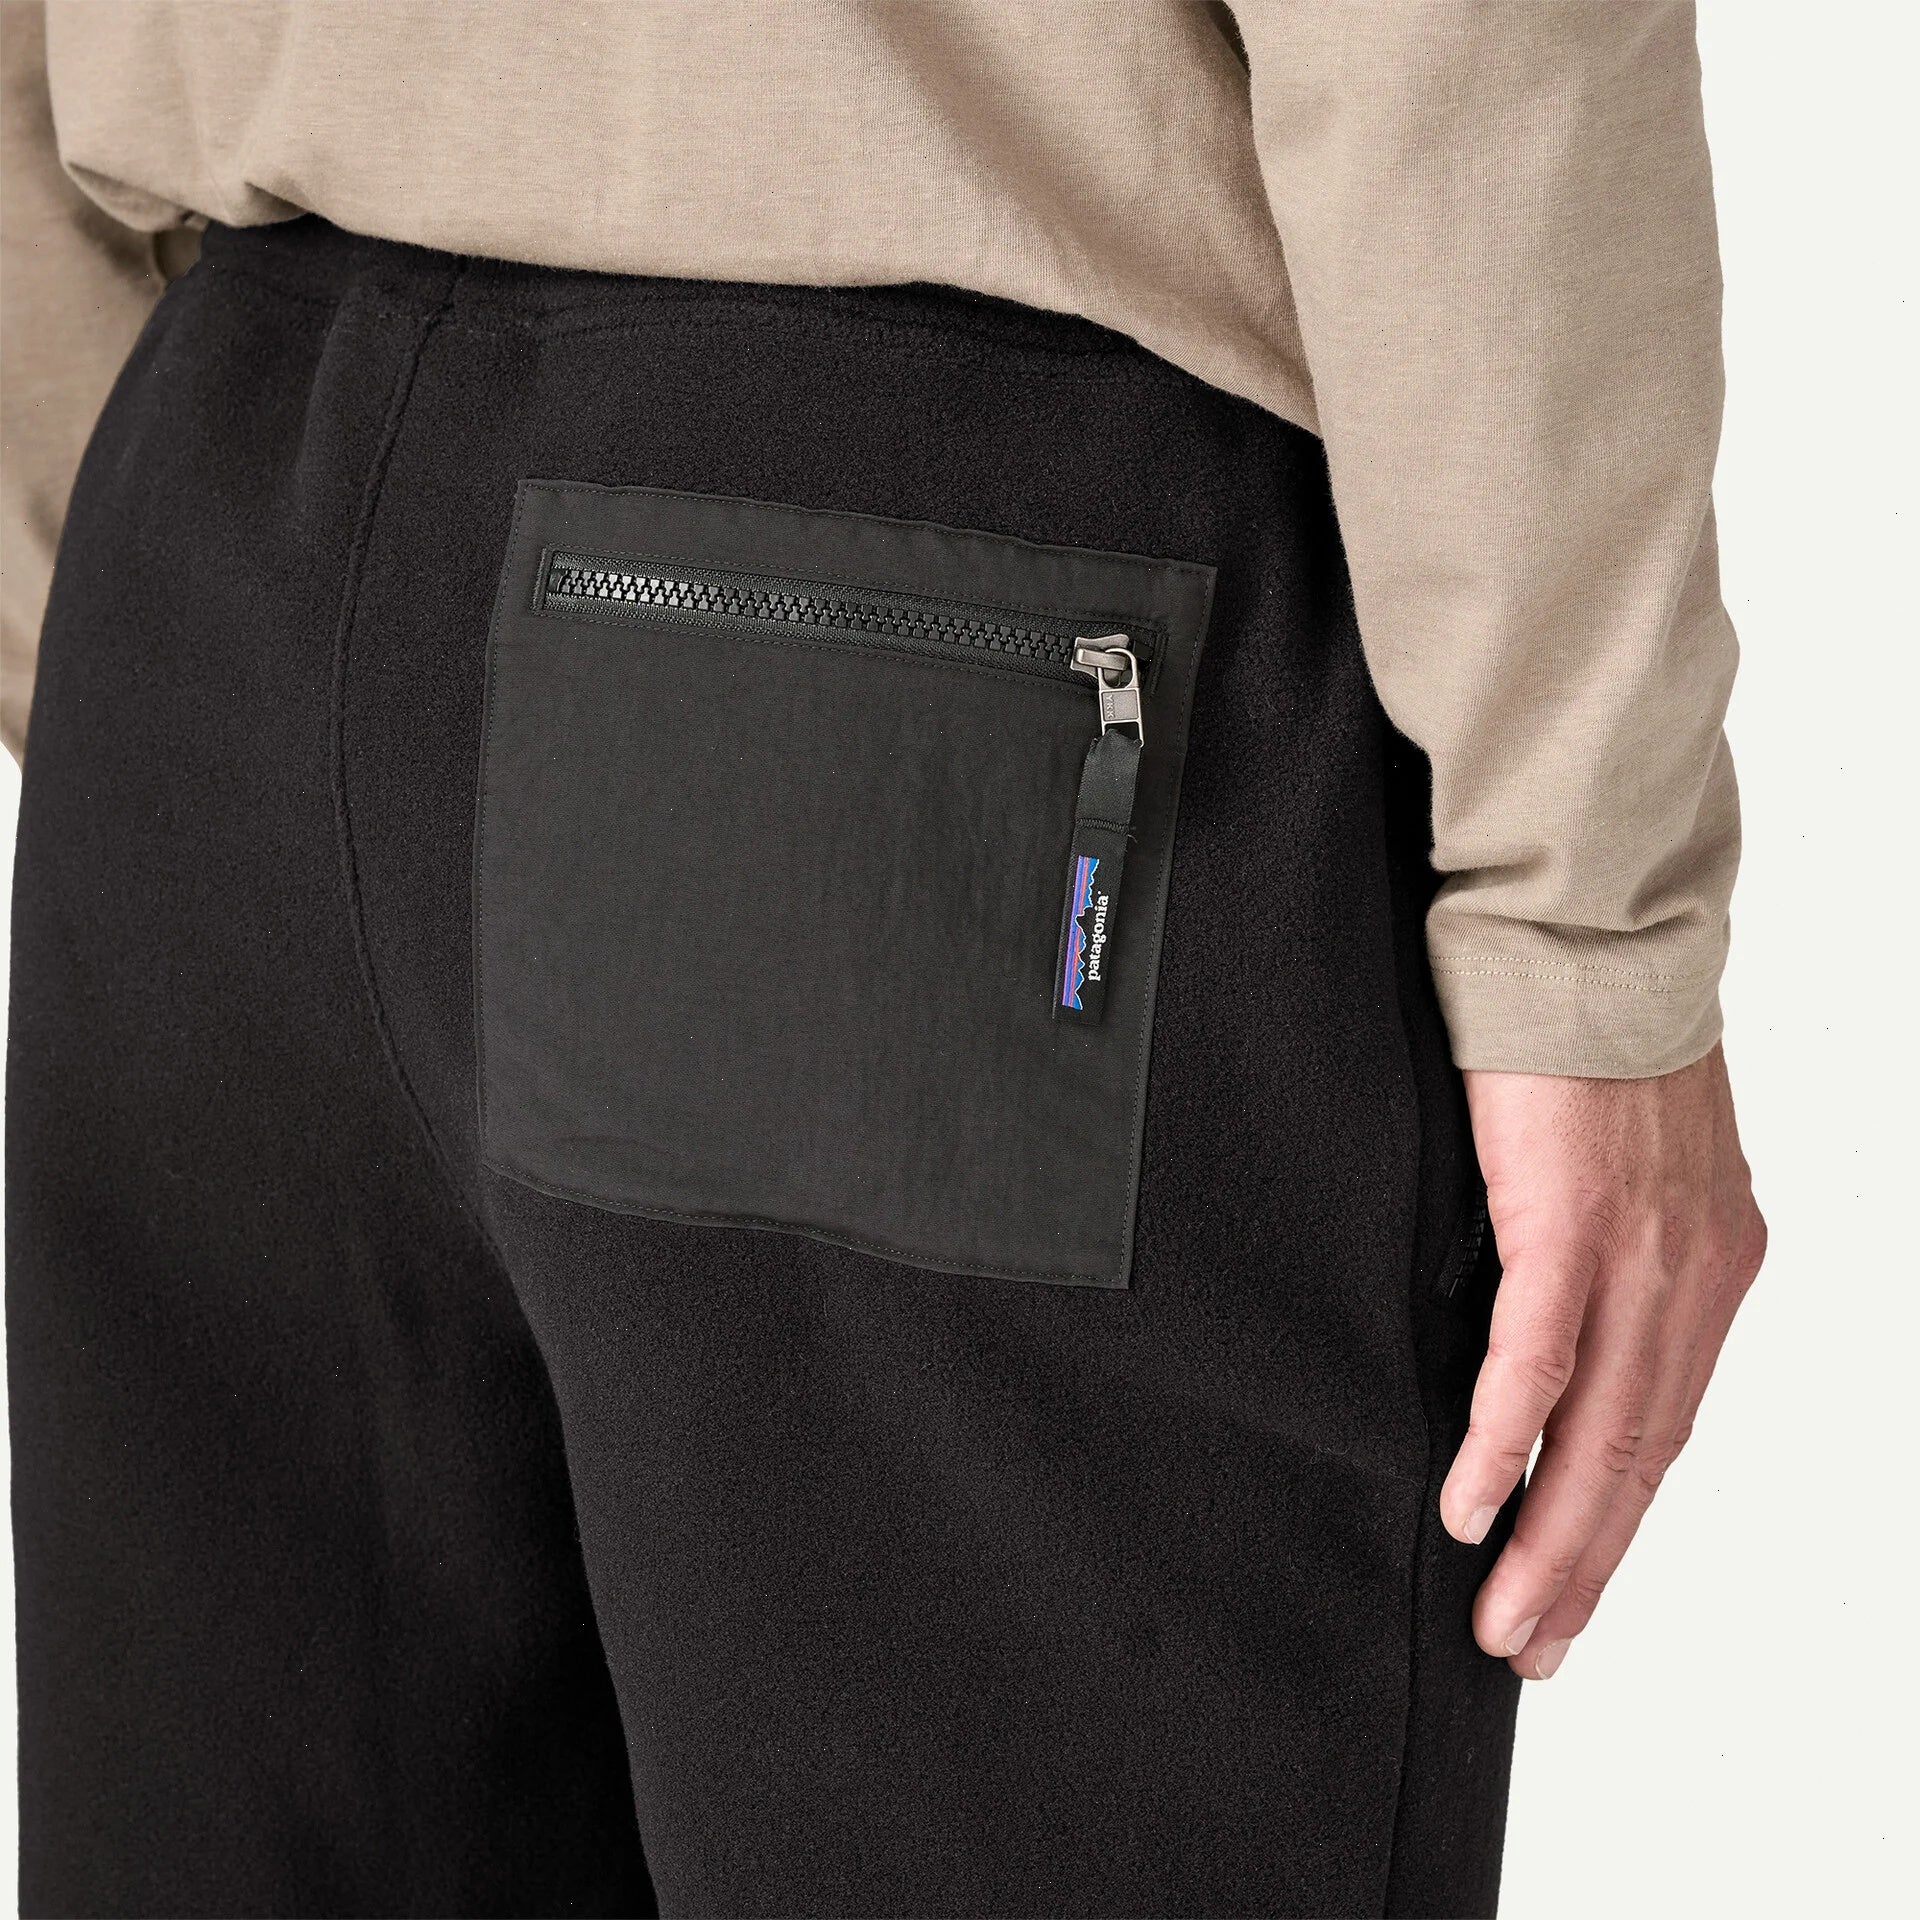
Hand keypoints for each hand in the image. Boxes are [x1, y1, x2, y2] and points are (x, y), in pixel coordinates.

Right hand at [1441, 1044, 1765, 1679]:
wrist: (1592, 933)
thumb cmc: (1590, 1032)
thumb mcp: (1622, 1162)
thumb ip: (1602, 1246)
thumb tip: (1542, 1313)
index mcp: (1713, 1261)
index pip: (1666, 1422)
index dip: (1618, 1519)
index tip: (1573, 1586)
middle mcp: (1696, 1273)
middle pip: (1644, 1456)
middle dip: (1587, 1566)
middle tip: (1535, 1647)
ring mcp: (1640, 1252)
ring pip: (1602, 1433)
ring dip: (1551, 1540)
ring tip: (1509, 1619)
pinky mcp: (1571, 1221)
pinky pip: (1536, 1362)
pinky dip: (1503, 1443)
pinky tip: (1471, 1504)